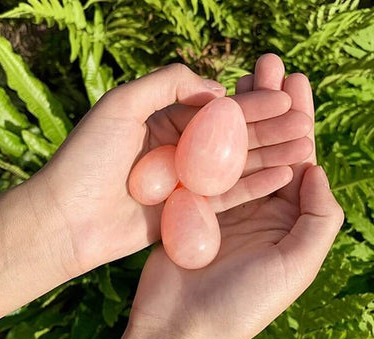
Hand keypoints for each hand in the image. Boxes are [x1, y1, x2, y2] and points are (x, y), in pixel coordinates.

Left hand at [28, 61, 312, 278]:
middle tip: (304, 123)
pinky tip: (283, 176)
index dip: (250, 104)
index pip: (215, 110)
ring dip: (269, 156)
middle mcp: (177, 150)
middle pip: (230, 138)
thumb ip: (167, 85)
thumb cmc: (88, 158)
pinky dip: (254, 186)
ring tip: (304, 147)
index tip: (285, 98)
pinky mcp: (188, 211)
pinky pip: (226, 197)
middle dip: (268, 129)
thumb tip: (216, 90)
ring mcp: (184, 182)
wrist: (69, 218)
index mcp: (162, 120)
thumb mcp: (121, 104)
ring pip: (234, 166)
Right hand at [129, 55, 343, 338]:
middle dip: (269, 106)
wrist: (181, 326)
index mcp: (287, 219)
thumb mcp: (297, 265)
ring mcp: (221, 204)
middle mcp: (256, 208)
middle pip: (266, 146)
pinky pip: (202, 165)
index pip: (298, 159)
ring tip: (240, 77)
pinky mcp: (190, 206)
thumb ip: (319, 218)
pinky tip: (206, 110)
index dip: (299, 120)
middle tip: (267, 65)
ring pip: (233, 149)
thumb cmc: (241, 303)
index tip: (295, 84)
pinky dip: (206, 138)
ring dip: (238, 114)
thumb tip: (315, 170)